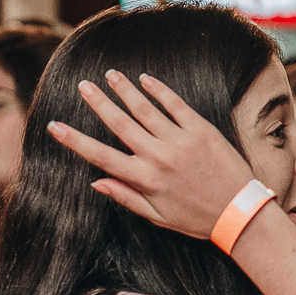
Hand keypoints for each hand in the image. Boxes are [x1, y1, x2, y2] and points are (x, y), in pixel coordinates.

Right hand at [47, 70, 254, 238]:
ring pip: (145, 109)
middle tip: (82, 86)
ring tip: (109, 75)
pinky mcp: (202, 130)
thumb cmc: (198, 219)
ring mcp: (181, 141)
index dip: (74, 140)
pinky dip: (159, 90)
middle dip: (98, 103)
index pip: (100, 156)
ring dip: (124, 90)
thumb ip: (126, 197)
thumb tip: (95, 182)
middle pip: (119, 124)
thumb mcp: (158, 216)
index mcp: (145, 179)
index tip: (54, 126)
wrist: (241, 213)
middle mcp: (159, 157)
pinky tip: (145, 80)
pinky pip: (175, 105)